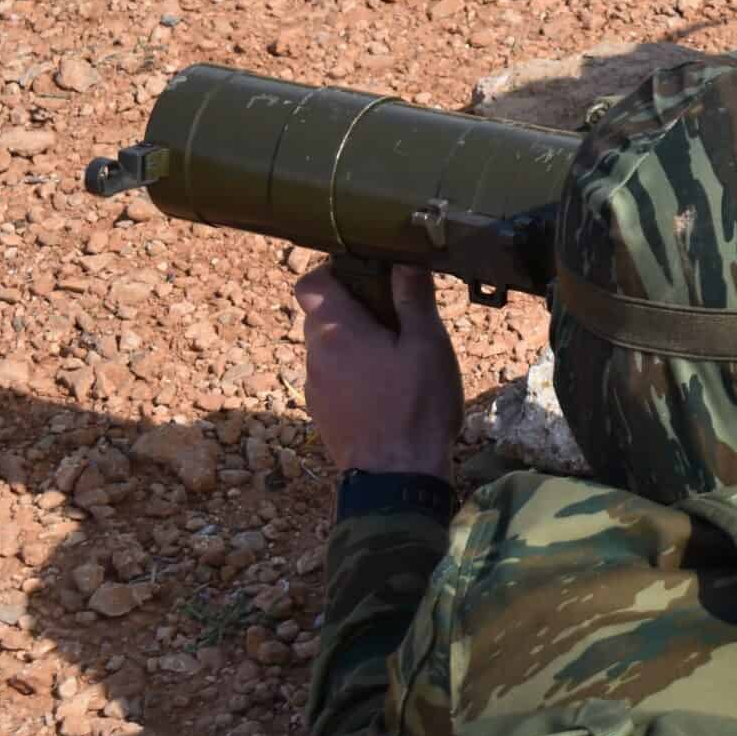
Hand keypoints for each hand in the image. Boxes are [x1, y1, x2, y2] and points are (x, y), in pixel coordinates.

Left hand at [293, 263, 462, 475]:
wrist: (396, 477)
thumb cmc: (416, 406)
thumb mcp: (427, 344)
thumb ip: (413, 298)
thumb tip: (406, 257)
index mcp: (337, 331)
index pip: (309, 282)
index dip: (332, 270)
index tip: (367, 272)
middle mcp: (316, 355)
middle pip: (320, 314)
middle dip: (352, 307)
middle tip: (395, 314)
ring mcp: (315, 387)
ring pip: (327, 347)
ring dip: (353, 341)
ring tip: (395, 354)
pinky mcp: (321, 412)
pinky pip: (331, 376)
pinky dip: (351, 370)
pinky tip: (385, 386)